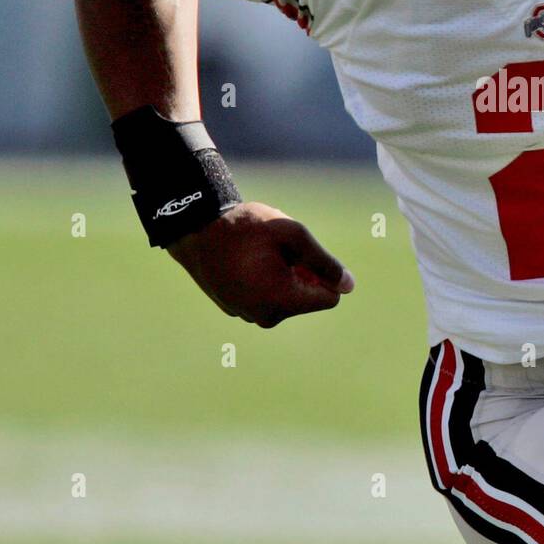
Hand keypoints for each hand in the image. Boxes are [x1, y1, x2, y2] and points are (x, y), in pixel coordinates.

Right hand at [167, 201, 354, 326]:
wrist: (194, 230)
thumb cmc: (245, 228)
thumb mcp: (293, 234)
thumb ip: (324, 262)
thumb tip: (348, 286)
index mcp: (283, 301)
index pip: (329, 298)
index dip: (323, 273)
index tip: (300, 255)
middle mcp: (266, 316)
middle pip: (306, 299)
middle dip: (301, 275)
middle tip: (276, 252)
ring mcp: (248, 315)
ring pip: (285, 298)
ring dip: (282, 277)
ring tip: (258, 256)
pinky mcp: (235, 310)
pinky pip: (264, 298)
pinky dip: (262, 282)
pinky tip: (244, 262)